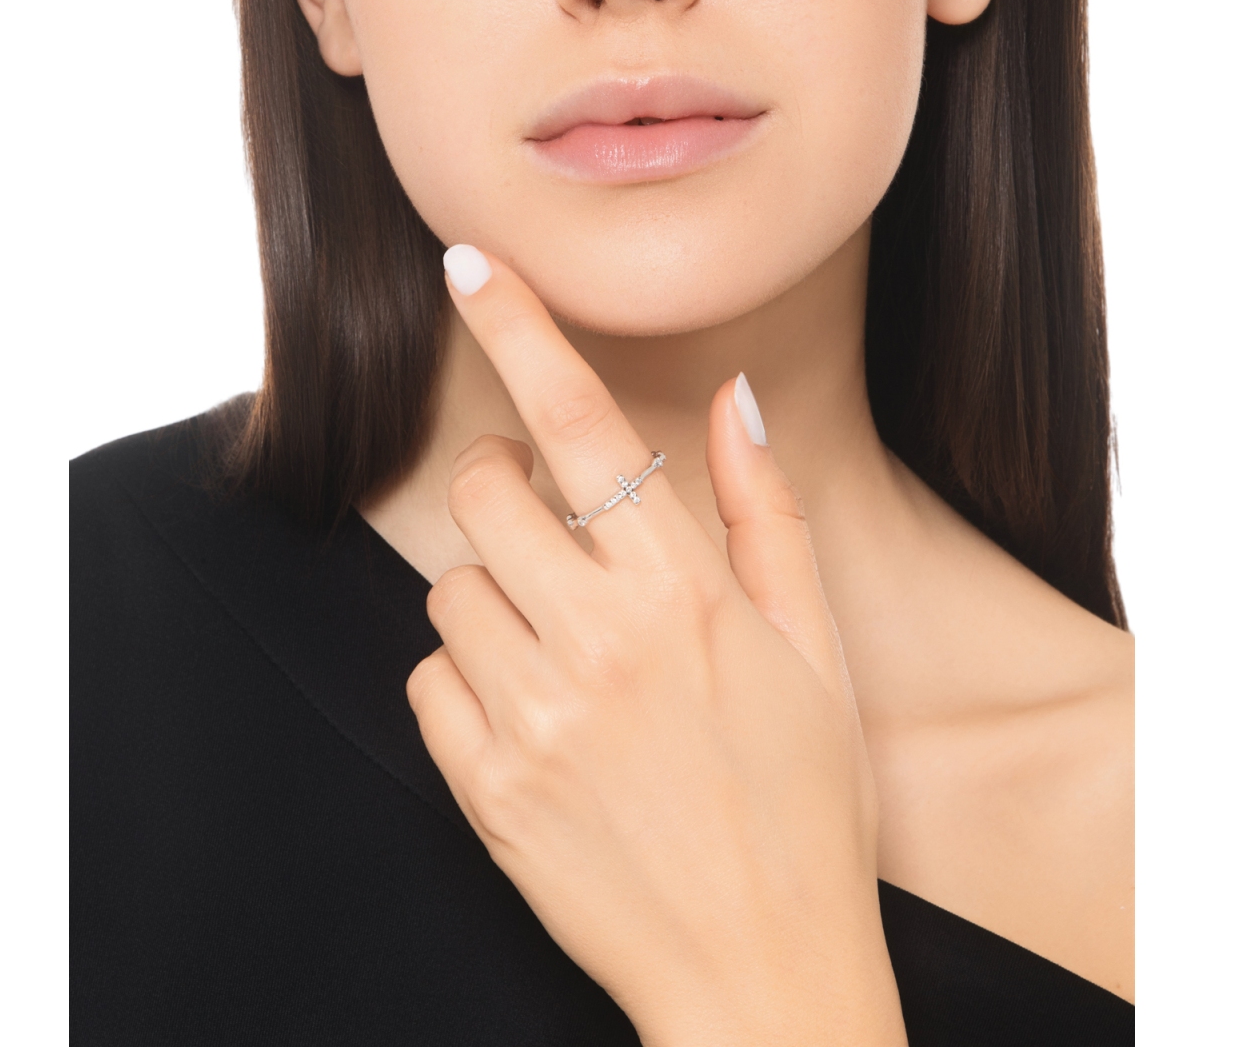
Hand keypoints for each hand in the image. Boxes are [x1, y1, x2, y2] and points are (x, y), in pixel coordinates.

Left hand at [406, 248, 906, 1046]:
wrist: (759, 975)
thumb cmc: (804, 803)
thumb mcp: (814, 647)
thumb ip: (763, 512)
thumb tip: (732, 399)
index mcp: (684, 594)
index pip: (584, 424)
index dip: (521, 330)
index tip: (470, 265)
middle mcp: (598, 643)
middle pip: (486, 490)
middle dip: (507, 481)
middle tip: (549, 517)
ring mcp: (531, 719)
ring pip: (451, 586)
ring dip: (495, 593)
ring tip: (563, 648)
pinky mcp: (484, 789)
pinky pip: (426, 681)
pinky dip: (465, 679)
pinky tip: (533, 713)